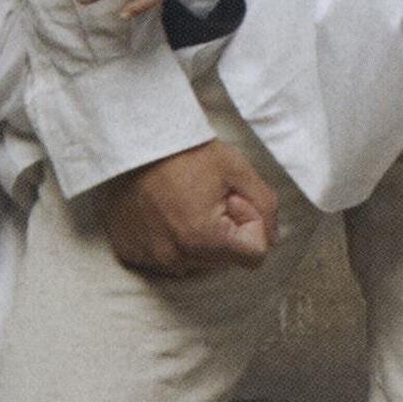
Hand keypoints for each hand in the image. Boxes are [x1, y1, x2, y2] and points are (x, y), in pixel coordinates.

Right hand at [101, 138, 278, 278]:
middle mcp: (173, 258)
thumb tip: (272, 239)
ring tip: (182, 202)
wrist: (134, 140)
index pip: (253, 256)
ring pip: (194, 262)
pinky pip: (164, 259)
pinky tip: (162, 211)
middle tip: (206, 197)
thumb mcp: (238, 169)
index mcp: (202, 239)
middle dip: (224, 233)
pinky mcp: (130, 253)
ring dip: (197, 238)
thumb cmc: (186, 151)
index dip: (250, 224)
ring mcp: (149, 258)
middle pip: (223, 261)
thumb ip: (265, 206)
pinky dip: (169, 239)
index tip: (232, 200)